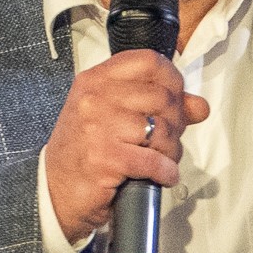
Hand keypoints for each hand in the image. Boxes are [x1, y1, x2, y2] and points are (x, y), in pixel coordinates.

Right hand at [43, 49, 209, 242]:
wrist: (54, 192)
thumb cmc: (84, 152)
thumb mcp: (115, 117)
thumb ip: (159, 106)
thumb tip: (199, 106)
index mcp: (97, 80)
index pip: (148, 61)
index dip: (173, 79)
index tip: (176, 98)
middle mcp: (95, 98)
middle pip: (162, 97)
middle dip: (176, 123)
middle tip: (168, 139)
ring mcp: (98, 127)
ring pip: (162, 129)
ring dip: (172, 150)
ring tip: (162, 159)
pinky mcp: (104, 158)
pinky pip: (154, 160)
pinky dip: (166, 171)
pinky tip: (162, 175)